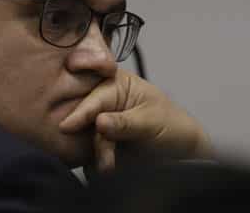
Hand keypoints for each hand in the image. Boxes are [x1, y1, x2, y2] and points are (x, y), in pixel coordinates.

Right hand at [59, 69, 212, 172]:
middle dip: (85, 133)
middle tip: (99, 154)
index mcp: (116, 83)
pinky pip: (88, 149)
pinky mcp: (99, 141)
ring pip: (85, 135)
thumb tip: (99, 121)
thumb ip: (125, 122)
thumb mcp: (151, 122)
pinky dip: (94, 158)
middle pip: (83, 114)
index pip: (94, 98)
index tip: (67, 126)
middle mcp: (104, 100)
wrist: (182, 153)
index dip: (81, 112)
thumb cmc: (172, 126)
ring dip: (96, 152)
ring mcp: (100, 121)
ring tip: (109, 166)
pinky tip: (103, 166)